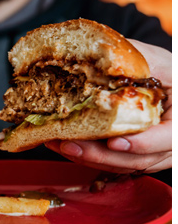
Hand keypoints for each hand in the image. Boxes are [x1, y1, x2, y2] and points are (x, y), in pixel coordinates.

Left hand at [45, 40, 171, 173]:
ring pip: (122, 165)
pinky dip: (89, 157)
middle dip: (100, 155)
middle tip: (69, 145)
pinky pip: (113, 163)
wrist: (168, 85)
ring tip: (58, 145)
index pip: (169, 138)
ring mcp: (154, 153)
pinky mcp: (136, 156)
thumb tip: (100, 58)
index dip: (142, 143)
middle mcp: (171, 142)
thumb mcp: (156, 61)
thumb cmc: (165, 70)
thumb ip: (135, 62)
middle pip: (139, 158)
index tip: (114, 142)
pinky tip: (65, 147)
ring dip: (88, 158)